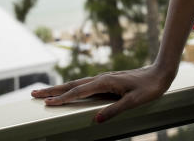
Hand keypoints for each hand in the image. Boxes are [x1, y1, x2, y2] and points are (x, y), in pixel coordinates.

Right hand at [31, 65, 175, 123]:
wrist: (160, 73)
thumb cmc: (148, 88)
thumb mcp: (134, 102)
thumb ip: (115, 110)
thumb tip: (96, 119)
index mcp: (104, 82)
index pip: (77, 92)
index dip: (61, 99)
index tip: (45, 104)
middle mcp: (101, 78)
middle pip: (71, 85)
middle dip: (52, 90)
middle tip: (33, 93)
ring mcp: (103, 79)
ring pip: (77, 84)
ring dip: (60, 88)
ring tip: (45, 93)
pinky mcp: (107, 81)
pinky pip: (85, 86)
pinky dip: (72, 88)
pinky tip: (70, 92)